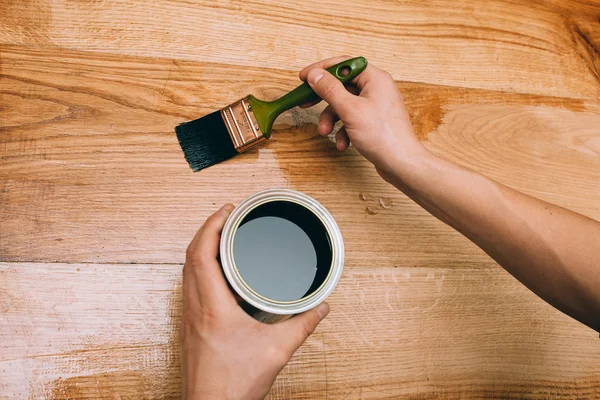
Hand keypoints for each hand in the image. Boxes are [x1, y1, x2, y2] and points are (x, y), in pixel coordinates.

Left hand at [181, 204, 329, 399]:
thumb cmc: (233, 384)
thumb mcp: (276, 351)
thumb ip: (302, 327)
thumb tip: (320, 309)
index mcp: (212, 307)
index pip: (201, 253)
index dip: (211, 225)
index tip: (226, 210)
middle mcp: (195, 307)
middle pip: (190, 256)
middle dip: (206, 229)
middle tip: (226, 216)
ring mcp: (191, 317)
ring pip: (187, 271)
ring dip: (201, 248)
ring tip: (222, 237)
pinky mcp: (192, 326)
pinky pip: (191, 286)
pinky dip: (202, 268)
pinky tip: (220, 273)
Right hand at [299, 56, 430, 181]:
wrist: (401, 163)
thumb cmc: (383, 136)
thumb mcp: (350, 110)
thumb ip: (330, 90)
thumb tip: (315, 75)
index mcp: (375, 78)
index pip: (344, 64)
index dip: (322, 69)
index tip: (304, 77)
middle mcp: (377, 89)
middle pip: (342, 85)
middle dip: (324, 99)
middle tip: (305, 102)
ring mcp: (376, 106)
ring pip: (345, 105)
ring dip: (332, 119)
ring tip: (325, 132)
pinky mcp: (374, 122)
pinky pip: (352, 119)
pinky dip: (344, 130)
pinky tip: (343, 144)